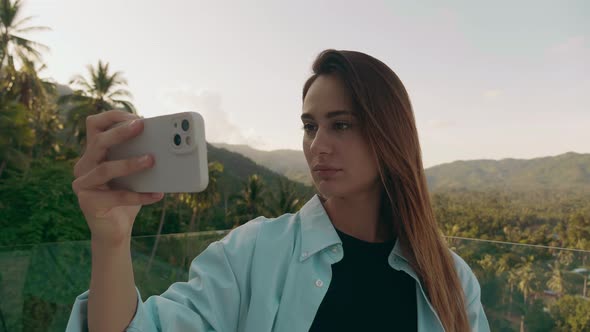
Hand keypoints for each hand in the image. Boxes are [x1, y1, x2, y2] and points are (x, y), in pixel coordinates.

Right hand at [71, 110, 163, 245]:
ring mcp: (83, 184)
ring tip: (152, 160)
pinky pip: (116, 196)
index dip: (114, 117)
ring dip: (130, 163)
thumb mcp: (135, 174)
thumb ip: (142, 157)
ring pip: (105, 168)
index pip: (95, 125)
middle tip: (142, 126)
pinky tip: (157, 195)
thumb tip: (169, 145)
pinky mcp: (88, 203)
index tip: (137, 118)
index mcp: (94, 153)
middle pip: (98, 141)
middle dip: (121, 132)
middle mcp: (84, 165)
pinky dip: (139, 195)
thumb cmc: (126, 196)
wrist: (115, 230)